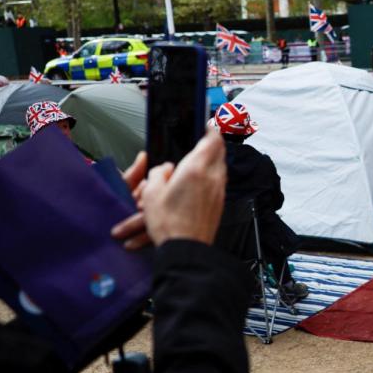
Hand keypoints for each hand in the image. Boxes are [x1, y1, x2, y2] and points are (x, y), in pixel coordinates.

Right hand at [113, 130, 226, 247]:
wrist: (186, 249)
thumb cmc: (169, 224)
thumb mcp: (151, 193)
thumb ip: (159, 173)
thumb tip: (165, 169)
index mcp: (196, 169)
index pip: (211, 139)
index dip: (210, 128)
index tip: (206, 123)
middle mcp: (213, 177)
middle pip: (219, 152)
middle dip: (212, 143)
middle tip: (204, 138)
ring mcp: (219, 191)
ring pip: (220, 167)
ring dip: (212, 160)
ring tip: (200, 160)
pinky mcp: (220, 203)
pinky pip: (219, 182)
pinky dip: (212, 176)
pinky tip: (200, 182)